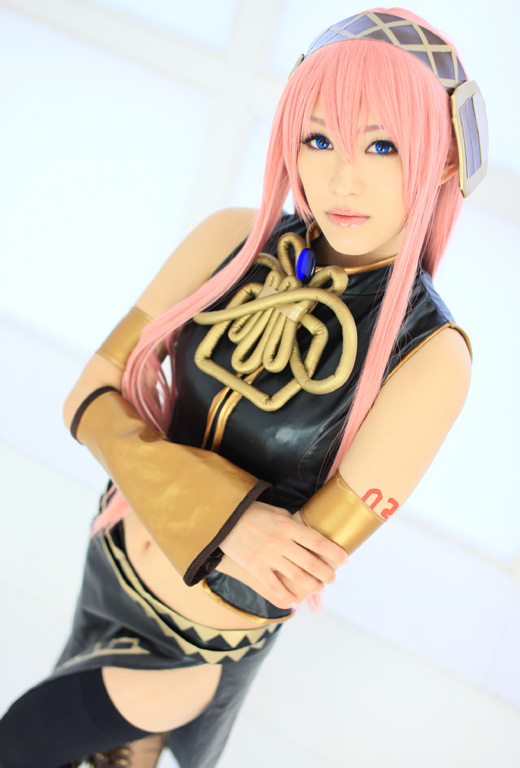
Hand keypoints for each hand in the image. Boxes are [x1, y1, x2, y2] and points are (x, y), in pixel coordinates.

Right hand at [218, 502, 347, 608]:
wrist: (224, 518)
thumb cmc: (253, 512)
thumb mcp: (278, 513)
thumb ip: (294, 526)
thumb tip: (311, 538)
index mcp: (288, 526)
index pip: (317, 541)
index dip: (334, 552)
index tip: (346, 560)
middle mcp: (281, 542)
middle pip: (311, 562)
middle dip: (327, 573)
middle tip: (333, 578)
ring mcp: (268, 556)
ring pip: (297, 577)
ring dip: (313, 585)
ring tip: (321, 588)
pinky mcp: (255, 567)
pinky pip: (273, 587)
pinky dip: (286, 597)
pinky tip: (295, 603)